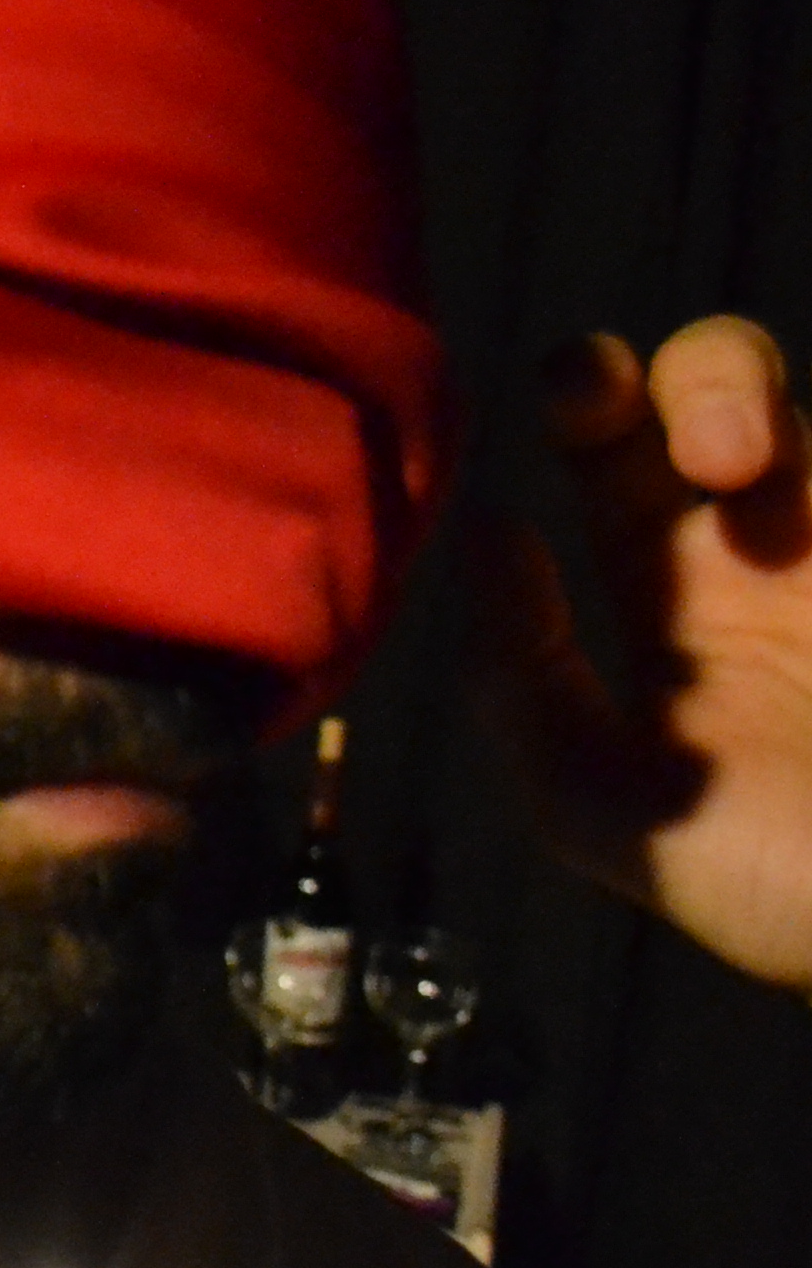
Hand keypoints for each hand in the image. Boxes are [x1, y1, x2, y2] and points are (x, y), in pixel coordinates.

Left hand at [485, 315, 811, 991]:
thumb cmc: (785, 894)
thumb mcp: (612, 810)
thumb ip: (522, 686)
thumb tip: (485, 529)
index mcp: (681, 599)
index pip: (611, 451)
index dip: (586, 396)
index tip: (584, 417)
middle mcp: (779, 552)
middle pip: (714, 391)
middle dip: (692, 373)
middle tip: (699, 445)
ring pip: (792, 404)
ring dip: (738, 387)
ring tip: (740, 459)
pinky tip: (791, 503)